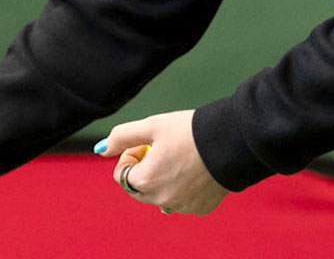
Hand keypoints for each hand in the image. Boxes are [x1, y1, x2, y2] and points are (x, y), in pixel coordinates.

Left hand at [94, 110, 229, 214]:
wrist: (231, 142)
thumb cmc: (191, 131)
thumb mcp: (152, 125)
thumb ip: (122, 137)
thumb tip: (102, 148)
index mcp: (146, 181)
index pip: (122, 175)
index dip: (130, 156)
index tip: (144, 143)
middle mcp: (161, 200)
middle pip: (139, 189)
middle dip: (144, 170)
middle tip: (161, 149)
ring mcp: (182, 206)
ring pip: (160, 196)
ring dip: (162, 180)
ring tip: (179, 158)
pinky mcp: (200, 208)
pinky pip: (182, 201)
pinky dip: (182, 188)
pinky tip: (194, 171)